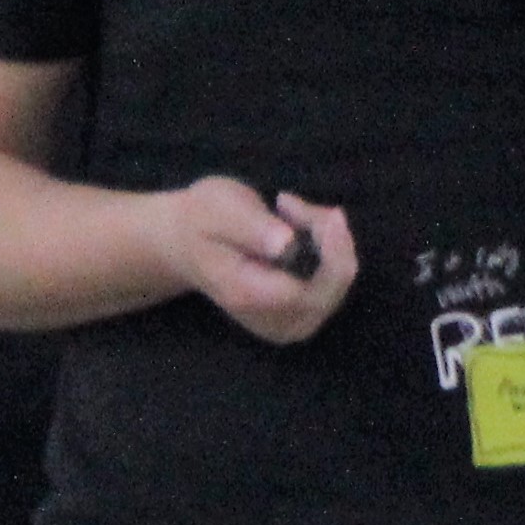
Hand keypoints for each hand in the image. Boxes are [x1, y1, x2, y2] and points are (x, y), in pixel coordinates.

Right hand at [145, 174, 355, 347]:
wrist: (187, 242)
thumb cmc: (201, 220)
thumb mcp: (218, 208)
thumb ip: (252, 228)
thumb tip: (287, 245)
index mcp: (247, 296)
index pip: (307, 290)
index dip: (327, 249)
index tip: (302, 205)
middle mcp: (272, 321)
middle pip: (331, 288)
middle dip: (330, 238)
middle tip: (293, 202)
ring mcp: (289, 322)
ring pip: (338, 283)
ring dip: (329, 239)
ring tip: (291, 208)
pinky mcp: (300, 313)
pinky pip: (334, 283)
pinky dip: (329, 248)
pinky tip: (304, 224)